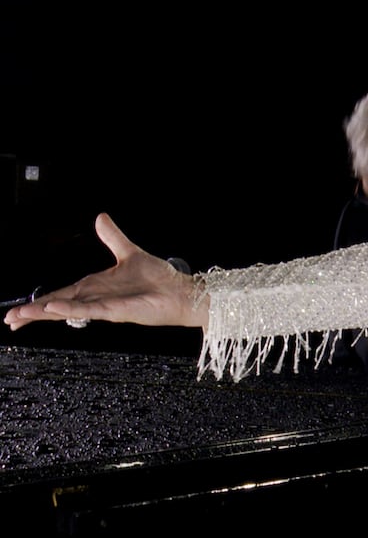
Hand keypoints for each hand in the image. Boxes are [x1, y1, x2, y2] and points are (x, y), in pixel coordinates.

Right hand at [3, 213, 208, 331]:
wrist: (180, 291)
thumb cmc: (158, 278)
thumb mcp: (129, 252)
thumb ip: (112, 237)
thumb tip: (100, 218)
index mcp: (95, 287)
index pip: (61, 295)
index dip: (40, 302)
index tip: (17, 312)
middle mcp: (97, 299)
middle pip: (58, 306)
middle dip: (34, 313)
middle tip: (10, 320)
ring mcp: (106, 307)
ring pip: (69, 310)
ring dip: (45, 313)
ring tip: (22, 316)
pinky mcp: (118, 311)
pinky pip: (91, 310)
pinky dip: (72, 309)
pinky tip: (55, 309)